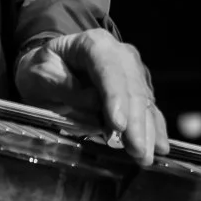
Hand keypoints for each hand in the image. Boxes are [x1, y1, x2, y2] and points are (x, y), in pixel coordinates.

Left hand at [16, 29, 168, 166]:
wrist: (51, 65)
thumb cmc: (43, 69)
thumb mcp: (40, 75)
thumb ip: (64, 87)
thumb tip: (95, 104)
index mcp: (93, 44)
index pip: (108, 68)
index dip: (116, 97)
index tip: (118, 125)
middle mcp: (120, 53)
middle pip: (132, 87)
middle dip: (136, 122)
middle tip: (137, 151)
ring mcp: (132, 71)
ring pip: (145, 101)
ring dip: (147, 130)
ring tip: (145, 157)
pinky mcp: (137, 89)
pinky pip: (149, 108)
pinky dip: (155, 128)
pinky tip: (160, 146)